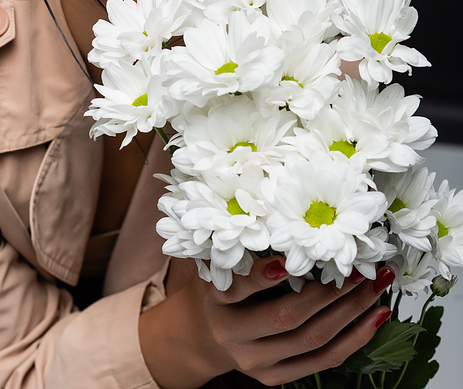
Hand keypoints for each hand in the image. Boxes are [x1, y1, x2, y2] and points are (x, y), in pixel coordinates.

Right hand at [139, 257, 393, 388]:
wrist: (204, 336)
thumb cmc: (218, 289)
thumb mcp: (217, 264)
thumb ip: (240, 247)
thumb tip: (278, 210)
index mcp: (217, 301)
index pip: (240, 288)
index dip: (263, 276)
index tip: (287, 261)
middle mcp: (235, 336)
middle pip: (287, 317)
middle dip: (329, 291)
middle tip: (359, 266)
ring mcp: (258, 361)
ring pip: (313, 339)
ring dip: (352, 310)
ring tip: (377, 285)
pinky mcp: (277, 376)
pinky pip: (323, 361)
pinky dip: (354, 339)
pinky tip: (375, 316)